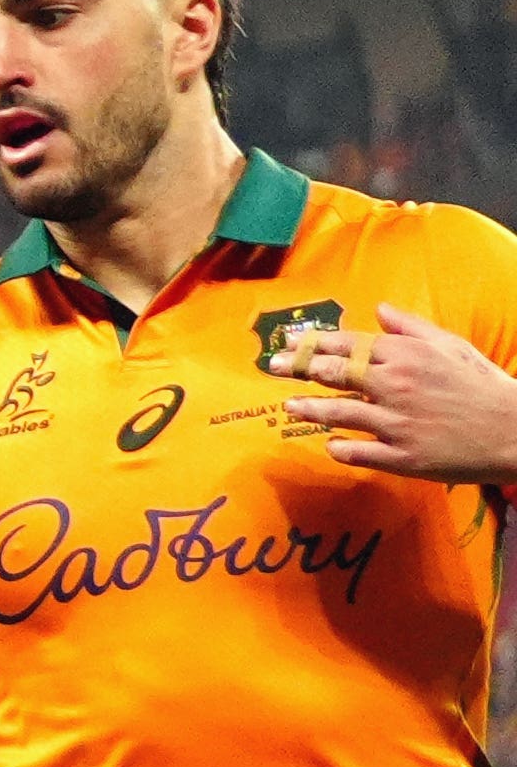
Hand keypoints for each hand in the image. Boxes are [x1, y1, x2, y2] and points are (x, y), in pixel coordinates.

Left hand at [269, 301, 516, 483]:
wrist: (512, 429)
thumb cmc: (480, 384)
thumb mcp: (451, 347)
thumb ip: (410, 328)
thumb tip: (378, 310)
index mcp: (406, 356)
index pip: (347, 345)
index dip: (312, 343)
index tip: (289, 341)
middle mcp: (395, 386)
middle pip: (333, 374)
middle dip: (298, 368)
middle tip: (273, 367)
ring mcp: (395, 423)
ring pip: (337, 414)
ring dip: (308, 409)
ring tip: (289, 405)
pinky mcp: (399, 457)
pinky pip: (356, 452)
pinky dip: (338, 447)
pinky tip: (328, 443)